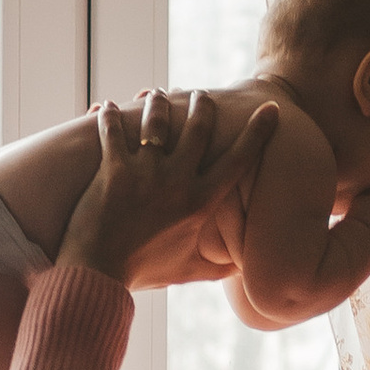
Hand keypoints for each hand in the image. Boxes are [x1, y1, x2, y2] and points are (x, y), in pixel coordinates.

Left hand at [59, 90, 277, 285]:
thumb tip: (243, 270)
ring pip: (156, 121)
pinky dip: (108, 115)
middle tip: (201, 94)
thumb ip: (218, 267)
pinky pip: (112, 130)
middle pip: (198, 127)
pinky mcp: (113, 170)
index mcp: (200, 203)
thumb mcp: (188, 271)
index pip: (238, 160)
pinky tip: (106, 107)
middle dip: (202, 104)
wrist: (98, 275)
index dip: (257, 133)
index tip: (271, 110)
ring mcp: (144, 173)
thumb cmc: (143, 273)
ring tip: (157, 94)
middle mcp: (176, 182)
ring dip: (158, 102)